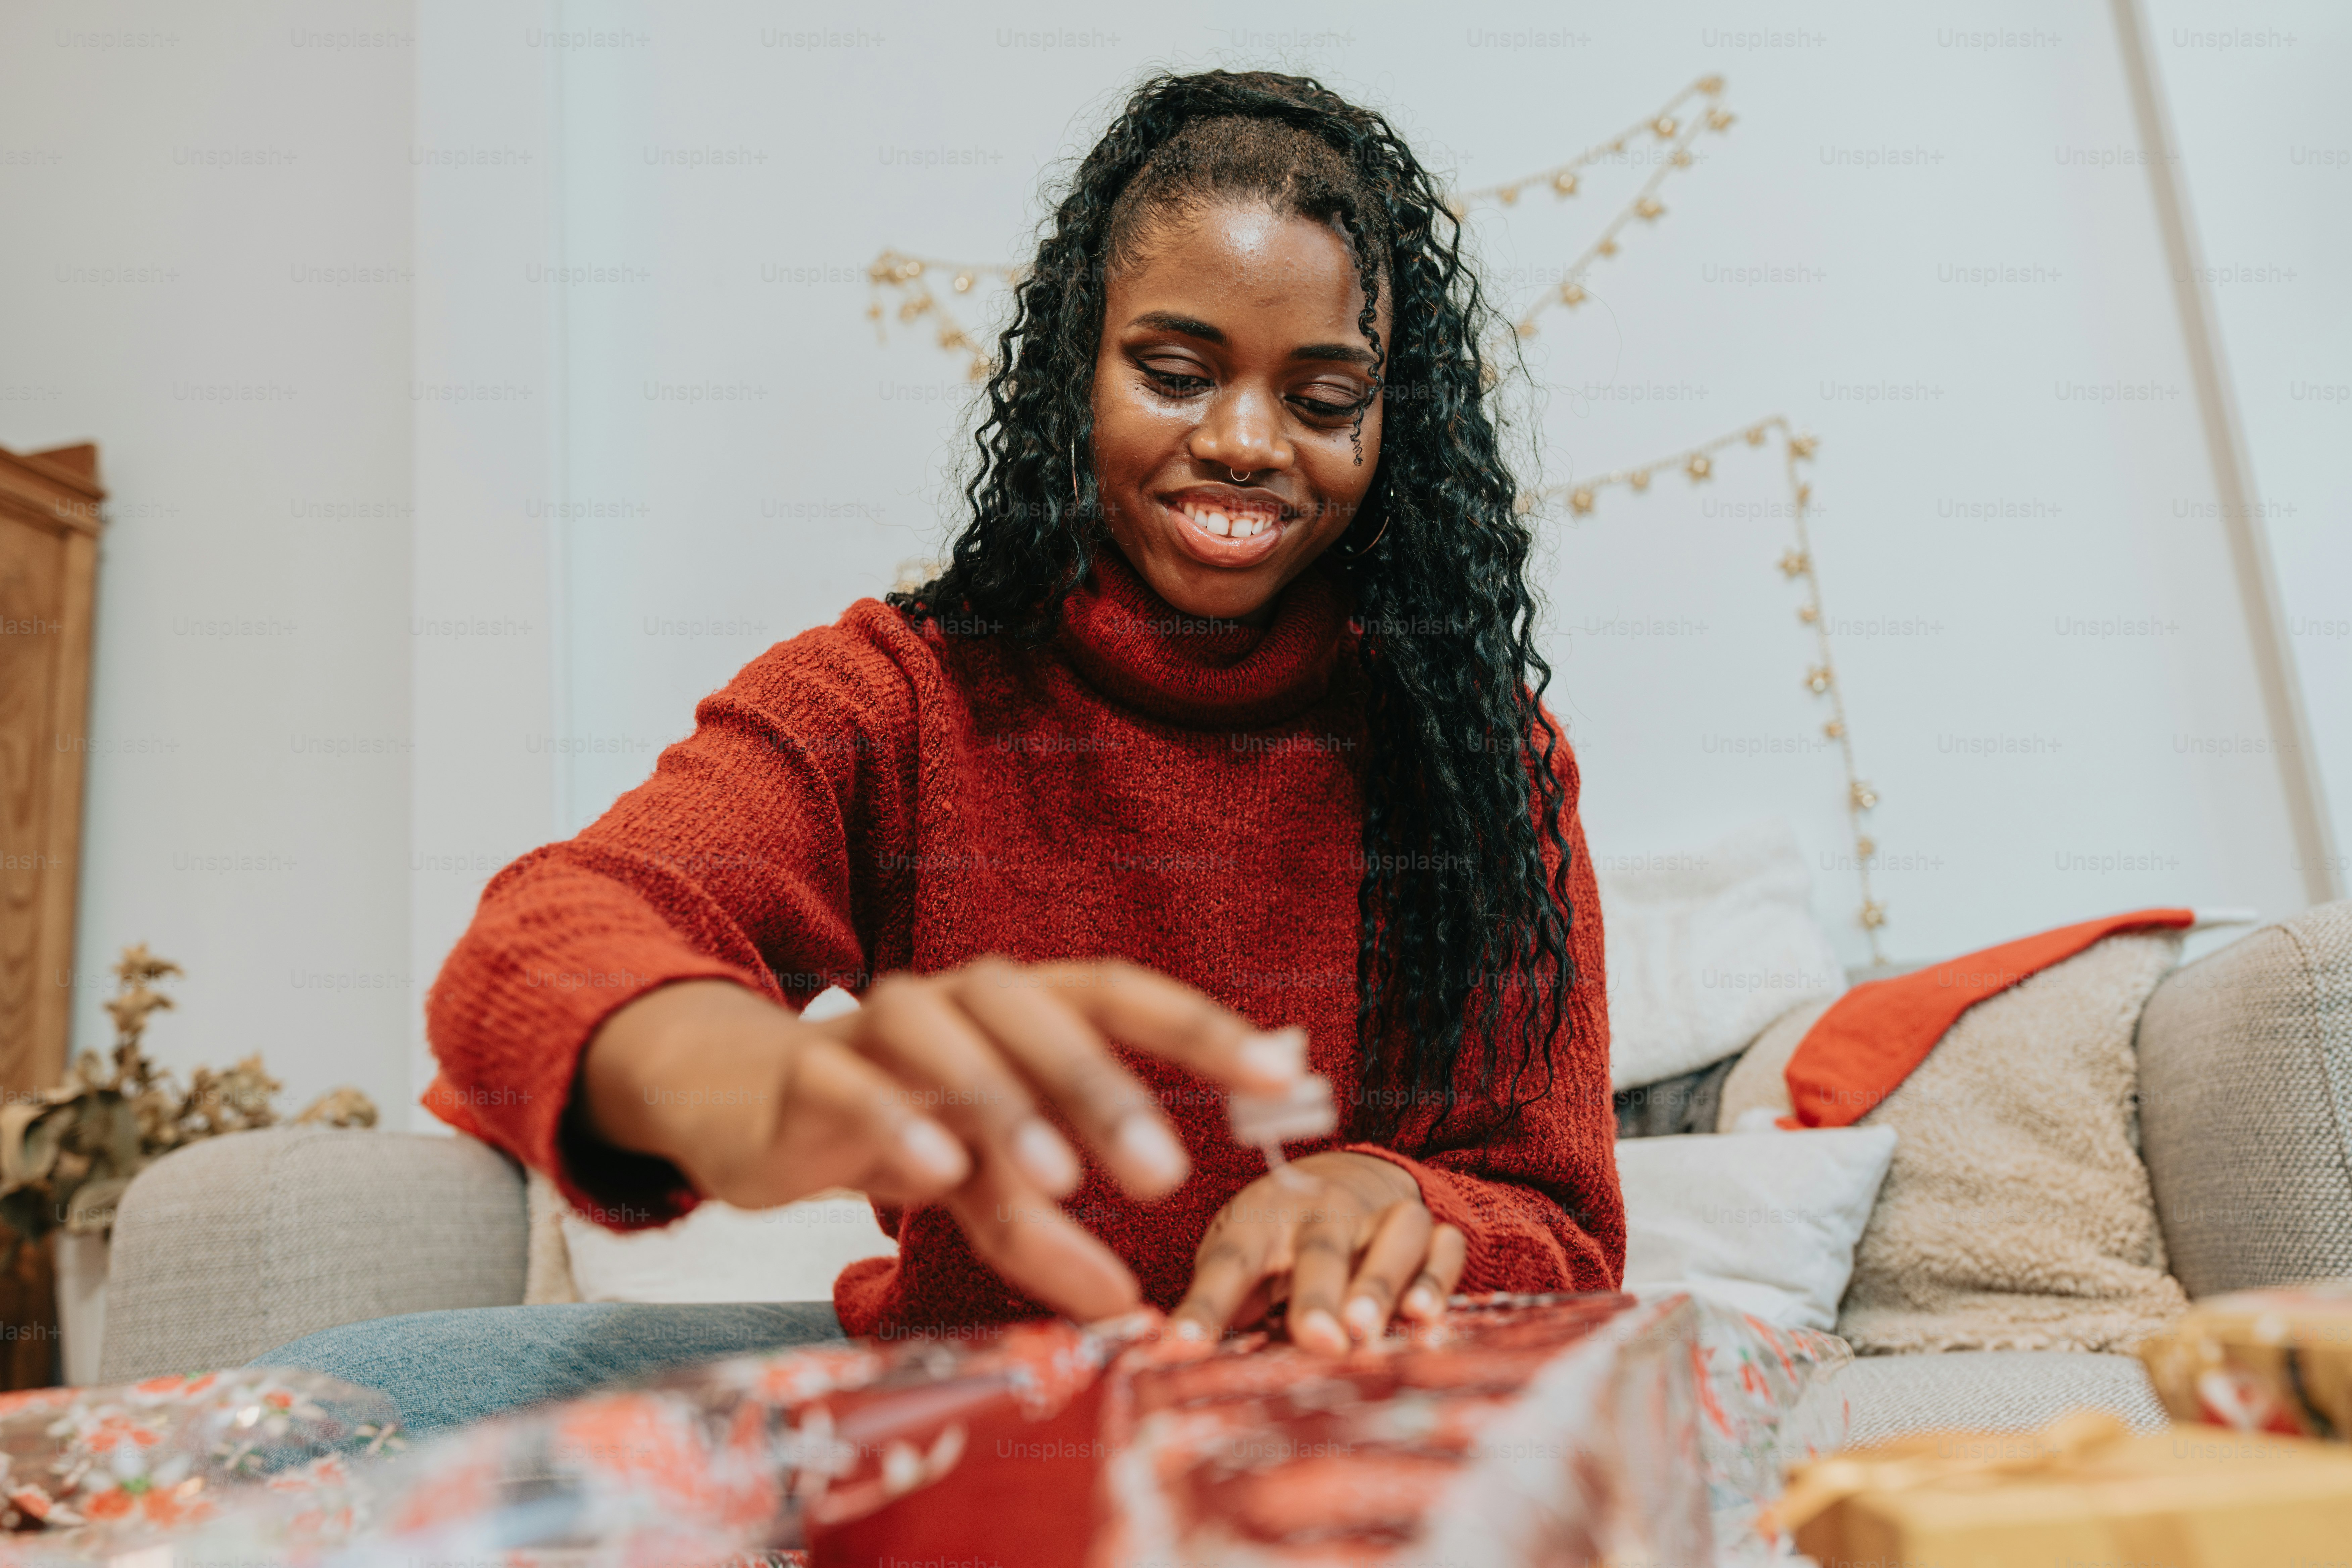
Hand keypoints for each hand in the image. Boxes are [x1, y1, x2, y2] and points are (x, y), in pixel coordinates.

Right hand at [577, 959, 1306, 1322]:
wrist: (748, 1104)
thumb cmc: (893, 1125)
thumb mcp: (981, 1186)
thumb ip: (1049, 1232)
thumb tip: (1126, 1307)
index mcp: (1016, 1010)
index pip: (1120, 994)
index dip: (1202, 1030)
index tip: (1283, 1077)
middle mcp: (956, 1000)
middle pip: (1040, 1012)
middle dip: (1104, 1088)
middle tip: (1163, 1173)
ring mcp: (879, 1027)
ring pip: (948, 1039)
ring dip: (1007, 1102)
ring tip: (1059, 1178)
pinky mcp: (810, 1071)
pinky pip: (855, 1083)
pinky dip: (897, 1119)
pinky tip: (936, 1168)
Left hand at [1170, 1150, 1467, 1351]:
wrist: (1348, 1174)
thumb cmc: (1279, 1235)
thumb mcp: (1239, 1253)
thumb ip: (1221, 1300)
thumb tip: (1182, 1356)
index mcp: (1262, 1222)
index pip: (1229, 1262)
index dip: (1205, 1305)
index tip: (1182, 1348)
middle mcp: (1324, 1212)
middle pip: (1321, 1246)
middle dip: (1318, 1293)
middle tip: (1315, 1339)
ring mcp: (1381, 1216)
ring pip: (1393, 1236)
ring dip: (1380, 1283)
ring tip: (1365, 1330)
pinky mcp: (1431, 1229)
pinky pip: (1444, 1246)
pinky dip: (1437, 1277)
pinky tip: (1423, 1316)